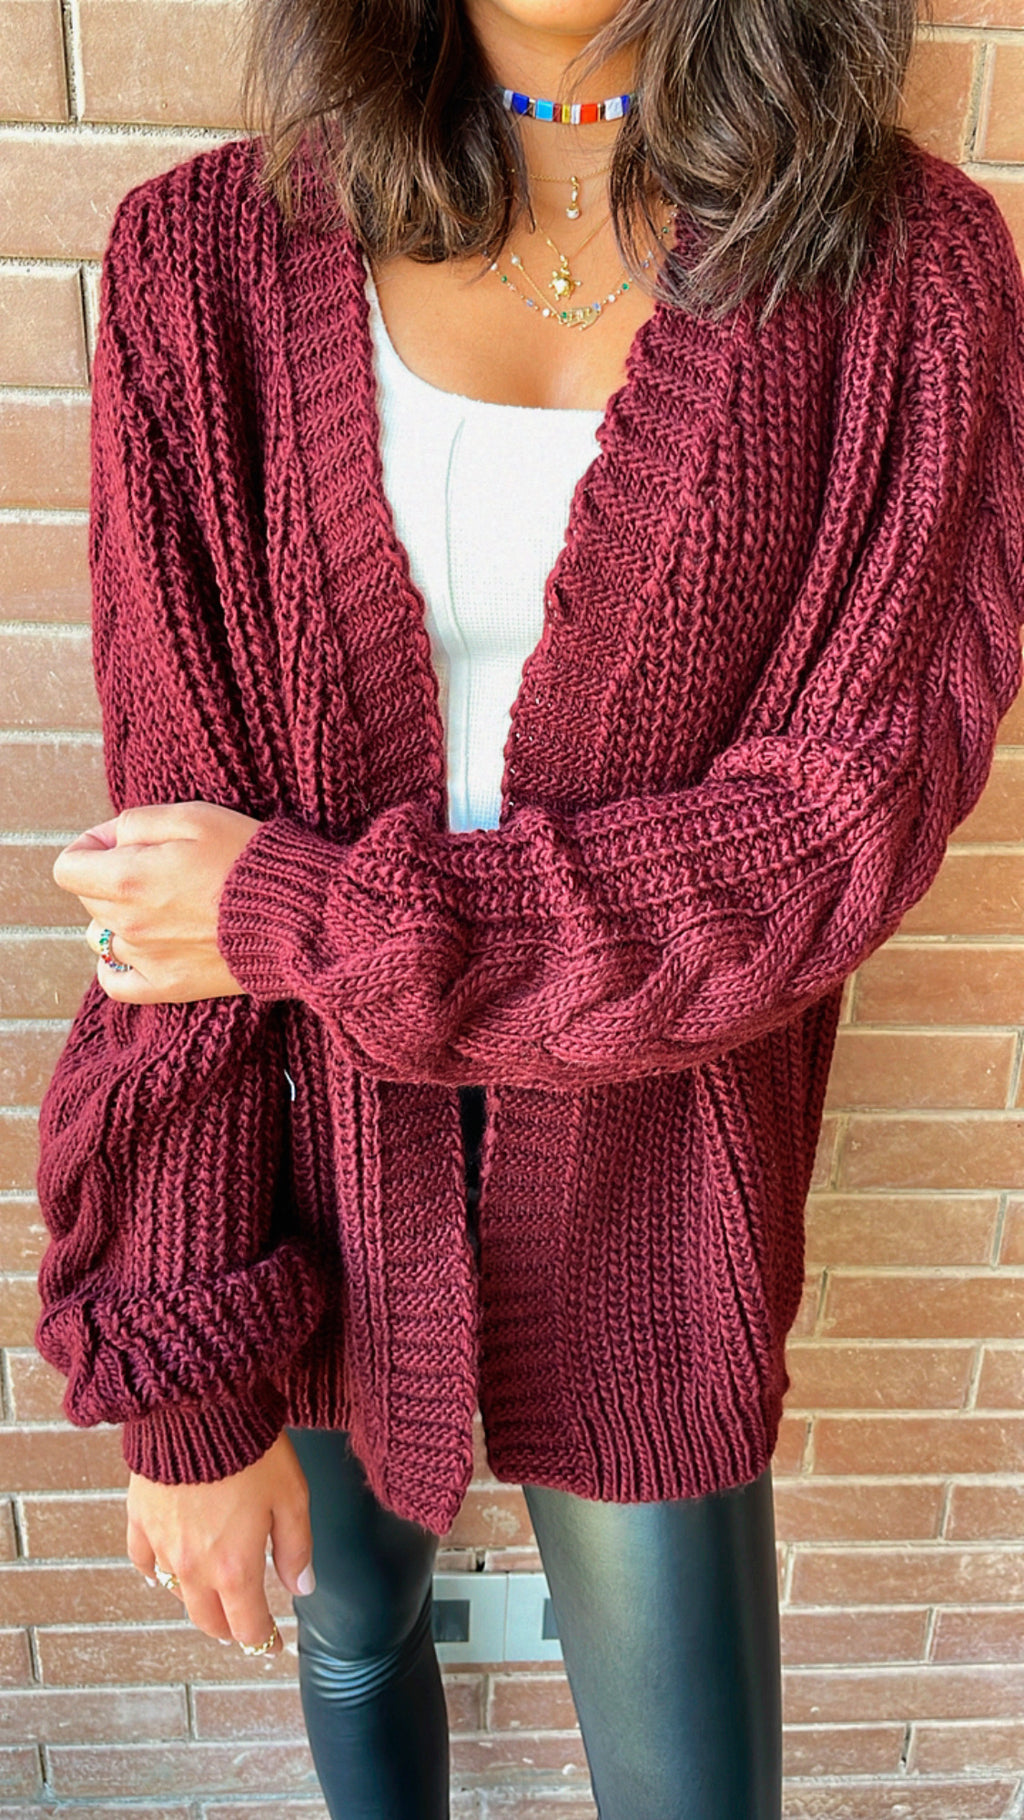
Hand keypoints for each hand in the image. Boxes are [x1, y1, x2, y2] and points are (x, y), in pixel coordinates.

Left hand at [51, 801, 263, 1002]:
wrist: (295, 915)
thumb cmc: (247, 859)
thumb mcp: (193, 816)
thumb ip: (137, 823)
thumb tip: (110, 840)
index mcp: (126, 878)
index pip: (68, 867)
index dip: (90, 847)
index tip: (122, 842)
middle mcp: (127, 923)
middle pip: (89, 900)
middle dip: (111, 878)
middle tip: (160, 866)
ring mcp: (145, 959)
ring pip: (102, 936)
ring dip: (120, 918)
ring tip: (162, 906)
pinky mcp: (167, 986)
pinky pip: (115, 981)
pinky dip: (119, 964)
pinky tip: (143, 948)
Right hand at [126, 1432, 314, 1657]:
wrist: (199, 1409)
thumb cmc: (253, 1450)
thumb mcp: (292, 1497)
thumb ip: (297, 1549)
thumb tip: (302, 1589)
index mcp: (235, 1568)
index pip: (248, 1625)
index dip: (264, 1641)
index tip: (274, 1646)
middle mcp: (194, 1567)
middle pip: (209, 1619)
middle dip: (230, 1629)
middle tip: (245, 1627)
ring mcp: (163, 1545)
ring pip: (178, 1594)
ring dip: (198, 1601)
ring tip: (213, 1598)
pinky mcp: (140, 1519)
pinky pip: (143, 1561)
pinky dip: (155, 1575)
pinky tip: (161, 1577)